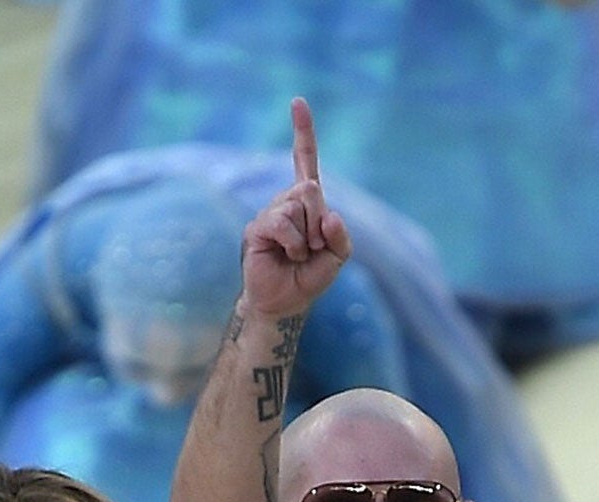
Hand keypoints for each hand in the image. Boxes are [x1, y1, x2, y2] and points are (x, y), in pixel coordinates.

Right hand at [239, 98, 351, 321]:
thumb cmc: (309, 278)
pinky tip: (288, 256)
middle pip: (310, 188)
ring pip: (298, 205)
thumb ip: (341, 236)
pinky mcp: (257, 227)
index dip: (303, 132)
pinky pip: (282, 223)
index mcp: (307, 203)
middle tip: (312, 247)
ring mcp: (270, 212)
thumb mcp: (337, 257)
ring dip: (307, 237)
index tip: (297, 102)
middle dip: (319, 221)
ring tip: (298, 255)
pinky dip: (293, 243)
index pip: (304, 160)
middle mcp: (286, 201)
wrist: (284, 303)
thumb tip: (329, 216)